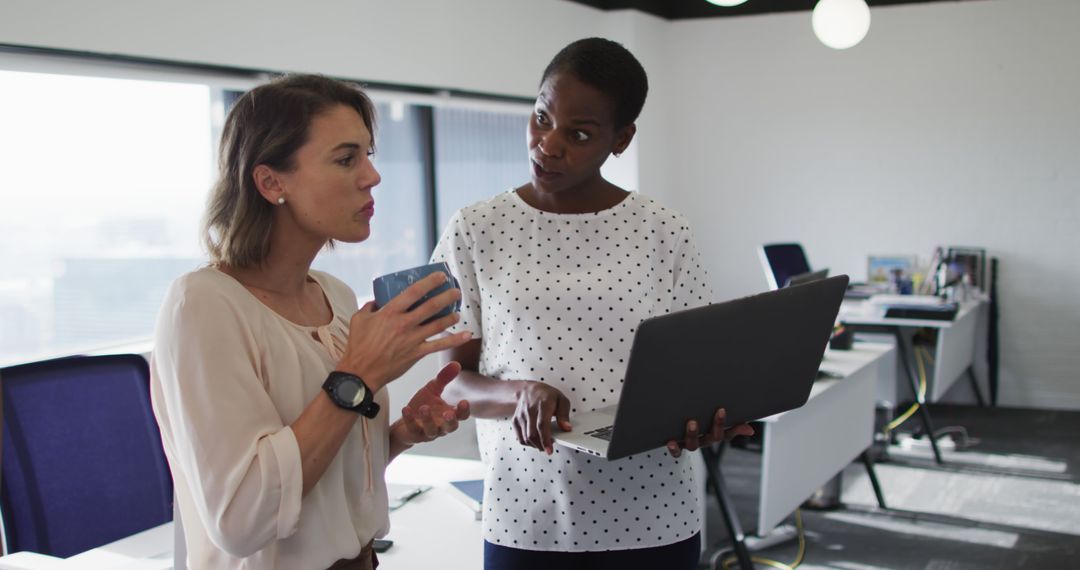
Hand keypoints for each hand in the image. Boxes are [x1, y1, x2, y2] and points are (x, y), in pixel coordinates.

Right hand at [338, 272, 471, 390]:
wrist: (361, 372)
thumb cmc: (358, 345)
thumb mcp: (359, 319)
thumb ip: (370, 306)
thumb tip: (378, 300)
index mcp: (390, 312)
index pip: (414, 292)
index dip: (430, 282)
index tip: (441, 276)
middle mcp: (404, 323)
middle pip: (431, 306)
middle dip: (446, 297)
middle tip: (456, 292)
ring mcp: (412, 339)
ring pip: (438, 325)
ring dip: (451, 316)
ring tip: (458, 311)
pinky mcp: (417, 353)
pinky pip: (439, 346)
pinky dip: (455, 340)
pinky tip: (466, 335)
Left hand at [392, 362, 470, 445]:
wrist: (404, 423)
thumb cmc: (423, 405)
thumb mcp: (433, 389)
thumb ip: (444, 378)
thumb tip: (456, 363)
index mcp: (449, 415)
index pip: (462, 416)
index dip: (464, 411)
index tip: (464, 402)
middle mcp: (441, 426)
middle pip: (451, 427)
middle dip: (450, 421)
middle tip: (448, 413)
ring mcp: (427, 432)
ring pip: (431, 430)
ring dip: (428, 420)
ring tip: (423, 408)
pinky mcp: (413, 435)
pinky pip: (412, 429)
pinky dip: (409, 419)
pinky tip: (406, 409)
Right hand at [512, 381, 571, 454]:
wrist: (529, 390)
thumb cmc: (546, 395)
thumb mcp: (561, 400)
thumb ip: (565, 414)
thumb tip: (566, 427)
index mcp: (543, 404)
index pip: (542, 425)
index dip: (545, 439)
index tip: (549, 450)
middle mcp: (530, 410)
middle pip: (532, 434)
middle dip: (540, 445)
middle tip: (548, 448)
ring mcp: (521, 416)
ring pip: (525, 438)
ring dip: (535, 445)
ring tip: (542, 444)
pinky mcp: (516, 421)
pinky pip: (520, 437)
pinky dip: (527, 443)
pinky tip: (534, 441)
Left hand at [665, 408, 753, 457]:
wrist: (673, 432)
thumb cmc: (697, 420)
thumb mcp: (711, 419)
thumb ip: (730, 422)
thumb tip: (750, 429)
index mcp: (714, 434)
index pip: (729, 433)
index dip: (736, 427)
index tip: (731, 411)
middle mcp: (704, 440)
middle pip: (714, 438)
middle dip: (718, 425)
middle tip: (720, 411)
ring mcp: (691, 444)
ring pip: (694, 445)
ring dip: (694, 434)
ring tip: (692, 422)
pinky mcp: (677, 446)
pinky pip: (677, 452)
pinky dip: (674, 448)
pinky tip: (671, 441)